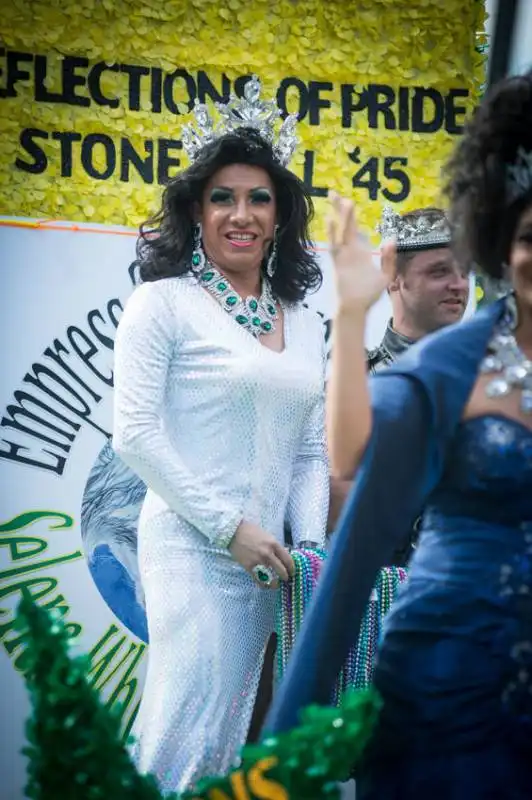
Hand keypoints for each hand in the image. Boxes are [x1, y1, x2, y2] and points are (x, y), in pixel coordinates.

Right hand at [229, 520, 294, 587]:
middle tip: (286, 579)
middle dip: (285, 577)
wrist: (234, 532)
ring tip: (276, 585)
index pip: (288, 560)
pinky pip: (258, 579)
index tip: (292, 572)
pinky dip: (263, 585)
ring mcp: (258, 561)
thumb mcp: (267, 536)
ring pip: (271, 577)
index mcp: (274, 544)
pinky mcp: (249, 567)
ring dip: (275, 583)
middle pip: (281, 570)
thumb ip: (275, 546)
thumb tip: (282, 556)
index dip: (292, 568)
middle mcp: (268, 553)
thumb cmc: (251, 531)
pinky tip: (265, 586)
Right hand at [328, 193, 395, 312]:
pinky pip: (334, 245)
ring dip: (341, 216)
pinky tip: (330, 220)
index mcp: (360, 252)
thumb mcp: (385, 275)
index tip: (348, 202)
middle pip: (345, 225)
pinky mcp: (338, 263)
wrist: (356, 309)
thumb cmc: (368, 295)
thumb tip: (391, 239)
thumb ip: (388, 259)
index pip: (355, 229)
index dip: (352, 217)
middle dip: (340, 209)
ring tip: (339, 199)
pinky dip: (332, 233)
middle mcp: (350, 251)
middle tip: (334, 192)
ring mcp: (343, 255)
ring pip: (341, 231)